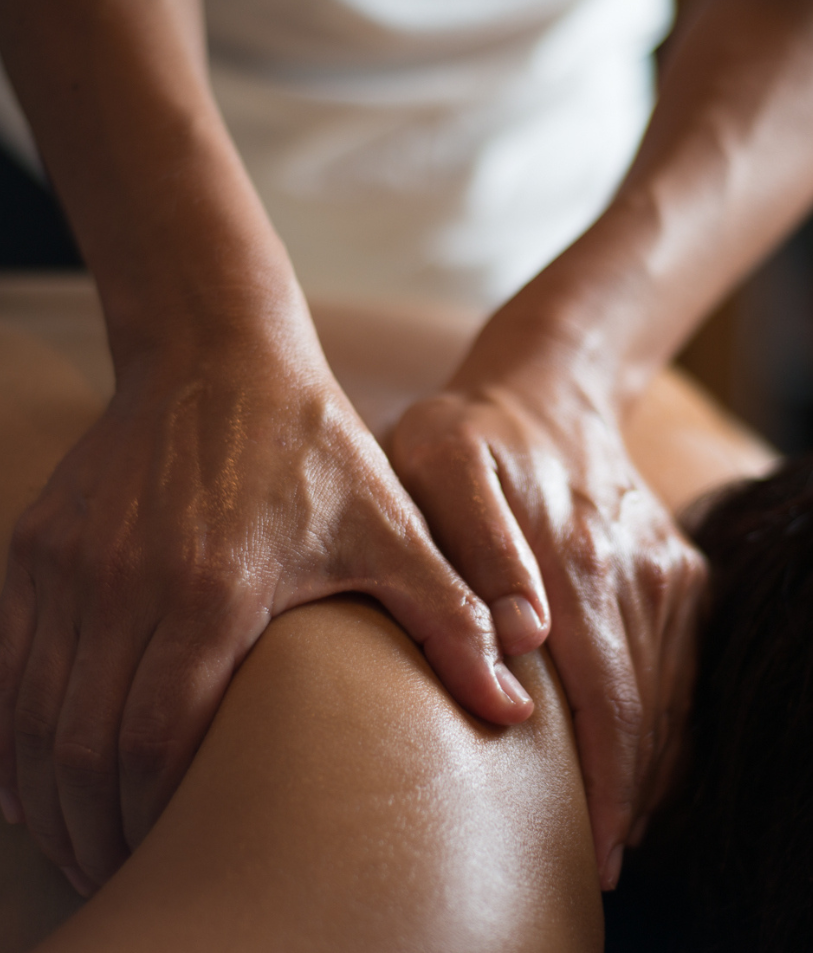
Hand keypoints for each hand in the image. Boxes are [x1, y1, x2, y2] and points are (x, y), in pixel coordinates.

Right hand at [0, 325, 530, 895]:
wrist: (219, 356)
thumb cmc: (311, 448)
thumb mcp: (392, 530)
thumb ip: (451, 620)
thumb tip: (514, 711)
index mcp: (214, 589)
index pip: (157, 740)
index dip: (157, 815)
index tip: (179, 848)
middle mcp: (124, 582)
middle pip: (84, 748)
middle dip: (98, 826)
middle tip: (127, 862)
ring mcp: (70, 564)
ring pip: (32, 717)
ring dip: (48, 792)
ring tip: (82, 835)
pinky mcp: (39, 545)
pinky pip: (7, 663)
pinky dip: (13, 731)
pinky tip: (34, 772)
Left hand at [390, 335, 706, 890]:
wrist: (546, 386)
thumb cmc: (471, 432)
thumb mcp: (441, 464)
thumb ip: (476, 549)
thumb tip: (526, 639)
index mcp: (577, 557)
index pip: (605, 698)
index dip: (606, 781)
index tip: (594, 846)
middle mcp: (636, 570)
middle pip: (645, 708)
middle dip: (631, 793)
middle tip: (603, 858)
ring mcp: (664, 568)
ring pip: (670, 690)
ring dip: (649, 761)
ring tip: (618, 821)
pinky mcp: (677, 566)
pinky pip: (682, 658)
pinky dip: (667, 713)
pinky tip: (641, 750)